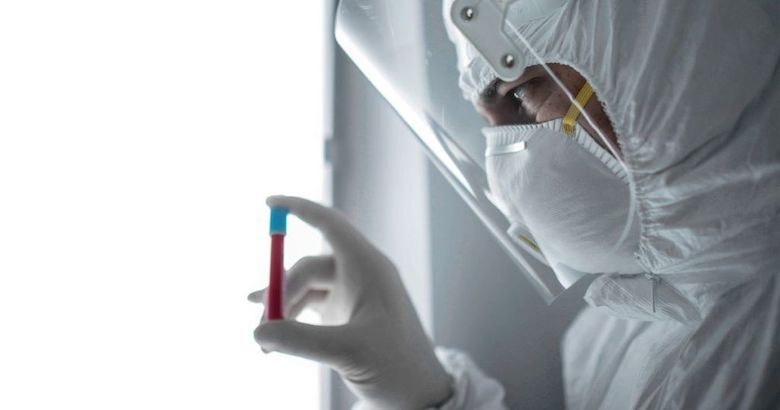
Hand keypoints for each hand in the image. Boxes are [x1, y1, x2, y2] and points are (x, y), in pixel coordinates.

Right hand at [249, 196, 451, 408]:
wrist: (418, 395)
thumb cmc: (397, 366)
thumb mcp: (348, 351)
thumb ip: (300, 340)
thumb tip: (259, 333)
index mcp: (369, 268)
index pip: (330, 225)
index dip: (300, 209)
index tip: (269, 202)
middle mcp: (359, 275)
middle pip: (307, 267)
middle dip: (281, 292)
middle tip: (261, 324)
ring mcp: (351, 295)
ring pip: (304, 288)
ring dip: (282, 309)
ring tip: (263, 340)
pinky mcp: (343, 315)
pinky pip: (308, 306)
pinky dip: (290, 320)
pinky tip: (272, 339)